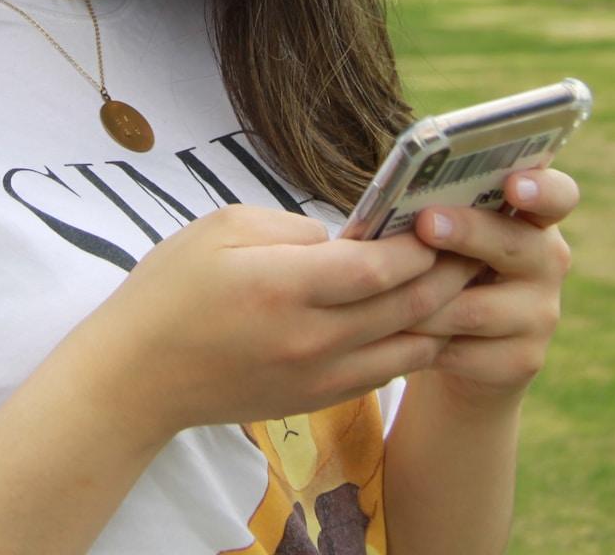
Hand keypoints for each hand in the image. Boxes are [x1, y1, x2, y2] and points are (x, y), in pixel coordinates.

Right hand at [71, 203, 480, 437]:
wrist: (139, 376)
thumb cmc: (172, 289)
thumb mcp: (222, 227)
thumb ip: (292, 226)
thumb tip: (346, 238)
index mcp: (285, 288)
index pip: (380, 267)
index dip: (421, 242)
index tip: (443, 216)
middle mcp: (311, 339)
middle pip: (409, 306)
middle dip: (450, 272)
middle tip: (475, 241)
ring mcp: (318, 377)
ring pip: (410, 346)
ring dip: (443, 312)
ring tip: (464, 277)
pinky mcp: (316, 399)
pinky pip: (386, 371)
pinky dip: (415, 343)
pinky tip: (425, 317)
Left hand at [403, 167, 580, 402]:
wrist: (458, 344)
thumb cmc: (444, 265)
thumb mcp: (449, 233)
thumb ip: (441, 210)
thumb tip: (398, 198)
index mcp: (533, 216)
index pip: (558, 195)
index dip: (541, 189)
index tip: (515, 185)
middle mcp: (548, 262)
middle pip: (512, 244)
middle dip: (466, 232)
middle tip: (426, 223)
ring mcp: (541, 315)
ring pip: (476, 309)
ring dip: (424, 299)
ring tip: (382, 288)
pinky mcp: (521, 360)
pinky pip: (464, 351)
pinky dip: (422, 342)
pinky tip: (392, 333)